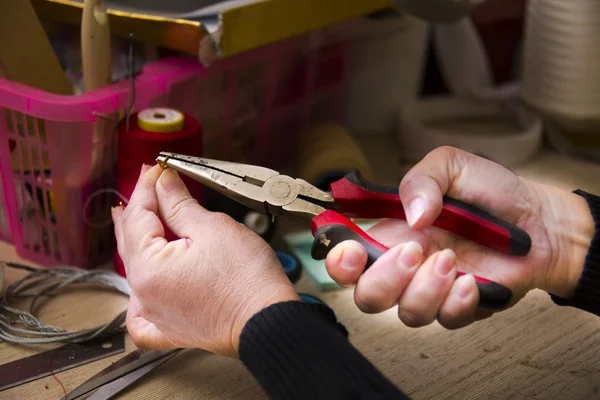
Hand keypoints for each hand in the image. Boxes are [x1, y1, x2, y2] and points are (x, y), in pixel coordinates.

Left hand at [112, 164, 298, 356]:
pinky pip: (140, 317)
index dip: (147, 186)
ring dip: (138, 241)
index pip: (139, 215)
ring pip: (135, 270)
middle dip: (142, 207)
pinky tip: (136, 290)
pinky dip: (135, 300)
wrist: (267, 320)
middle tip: (148, 182)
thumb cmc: (247, 279)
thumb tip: (163, 183)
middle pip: (132, 240)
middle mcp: (143, 293)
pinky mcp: (170, 328)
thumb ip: (180, 204)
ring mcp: (155, 313)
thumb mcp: (213, 228)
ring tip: (138, 219)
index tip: (157, 169)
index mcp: (148, 267)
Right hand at [325, 146, 593, 328]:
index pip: (346, 258)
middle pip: (367, 296)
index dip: (339, 262)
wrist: (539, 220)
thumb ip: (421, 181)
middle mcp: (403, 267)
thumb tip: (412, 217)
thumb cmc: (491, 192)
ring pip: (405, 313)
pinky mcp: (460, 308)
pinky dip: (457, 302)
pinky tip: (472, 279)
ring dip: (425, 288)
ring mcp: (431, 291)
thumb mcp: (450, 166)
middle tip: (414, 251)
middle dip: (383, 279)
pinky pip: (445, 320)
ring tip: (452, 258)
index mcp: (390, 233)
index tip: (352, 252)